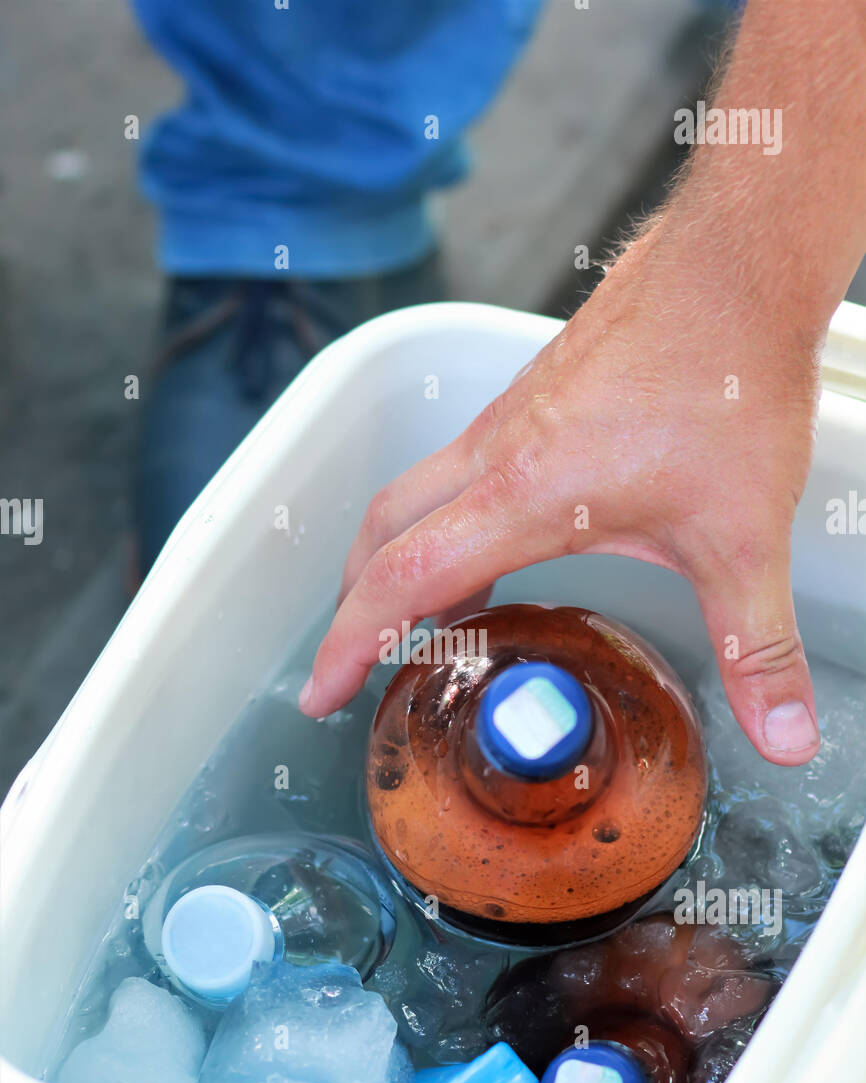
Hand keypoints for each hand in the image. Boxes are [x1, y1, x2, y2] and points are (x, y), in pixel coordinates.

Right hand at [300, 221, 823, 765]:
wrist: (734, 267)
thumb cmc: (728, 381)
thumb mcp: (745, 539)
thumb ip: (758, 647)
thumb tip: (786, 736)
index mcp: (524, 497)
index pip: (400, 581)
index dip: (348, 644)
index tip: (320, 691)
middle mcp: (496, 455)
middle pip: (379, 534)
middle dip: (351, 605)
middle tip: (350, 661)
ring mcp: (508, 422)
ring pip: (412, 494)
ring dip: (392, 557)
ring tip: (415, 618)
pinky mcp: (531, 400)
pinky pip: (454, 469)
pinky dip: (441, 519)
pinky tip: (491, 544)